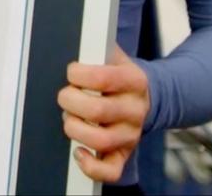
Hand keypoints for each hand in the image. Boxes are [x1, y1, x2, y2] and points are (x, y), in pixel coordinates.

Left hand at [57, 44, 149, 182]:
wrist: (146, 96)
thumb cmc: (120, 74)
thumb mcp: (114, 55)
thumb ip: (96, 48)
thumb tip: (71, 39)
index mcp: (134, 80)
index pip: (104, 78)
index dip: (79, 74)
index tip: (71, 71)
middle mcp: (135, 109)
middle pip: (98, 110)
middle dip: (70, 101)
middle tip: (64, 95)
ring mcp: (131, 135)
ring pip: (100, 141)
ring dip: (74, 129)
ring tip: (69, 118)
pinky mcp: (125, 154)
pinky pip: (110, 171)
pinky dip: (89, 165)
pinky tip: (78, 151)